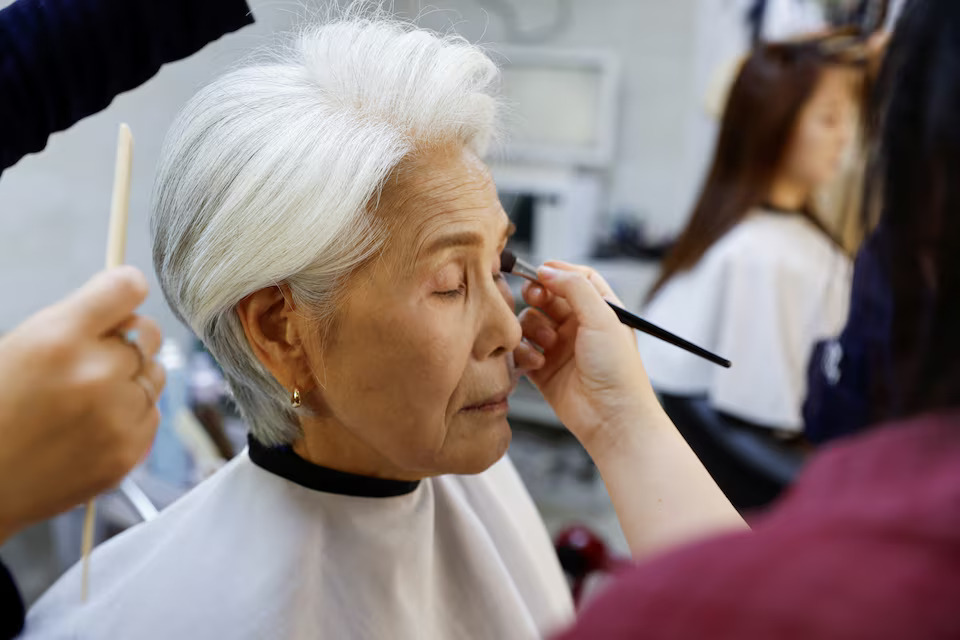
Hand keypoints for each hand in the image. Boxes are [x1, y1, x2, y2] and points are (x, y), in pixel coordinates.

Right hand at [0, 267, 165, 542]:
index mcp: (59, 338)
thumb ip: (75, 322)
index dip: (125, 289)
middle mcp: (95, 373)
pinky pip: (152, 413)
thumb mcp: (18, 347)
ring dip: (132, 378)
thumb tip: (128, 292)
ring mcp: (116, 416)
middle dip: (125, 340)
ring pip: (155, 374)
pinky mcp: (128, 452)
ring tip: (89, 397)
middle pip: (148, 332)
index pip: (126, 287)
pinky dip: (131, 416)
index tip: (121, 298)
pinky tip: (93, 426)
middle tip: (94, 359)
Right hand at [513, 261, 663, 454]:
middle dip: (537, 295)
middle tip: (535, 298)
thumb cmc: (618, 370)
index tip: (541, 270)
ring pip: (530, 321)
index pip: (576, 278)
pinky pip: (522, 349)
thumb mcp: (602, 318)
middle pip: (548, 296)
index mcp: (600, 310)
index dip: (558, 271)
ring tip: (548, 344)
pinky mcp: (543, 369)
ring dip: (533, 328)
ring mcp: (559, 347)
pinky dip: (525, 352)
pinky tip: (539, 362)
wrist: (612, 417)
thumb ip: (574, 287)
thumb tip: (547, 269)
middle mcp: (579, 326)